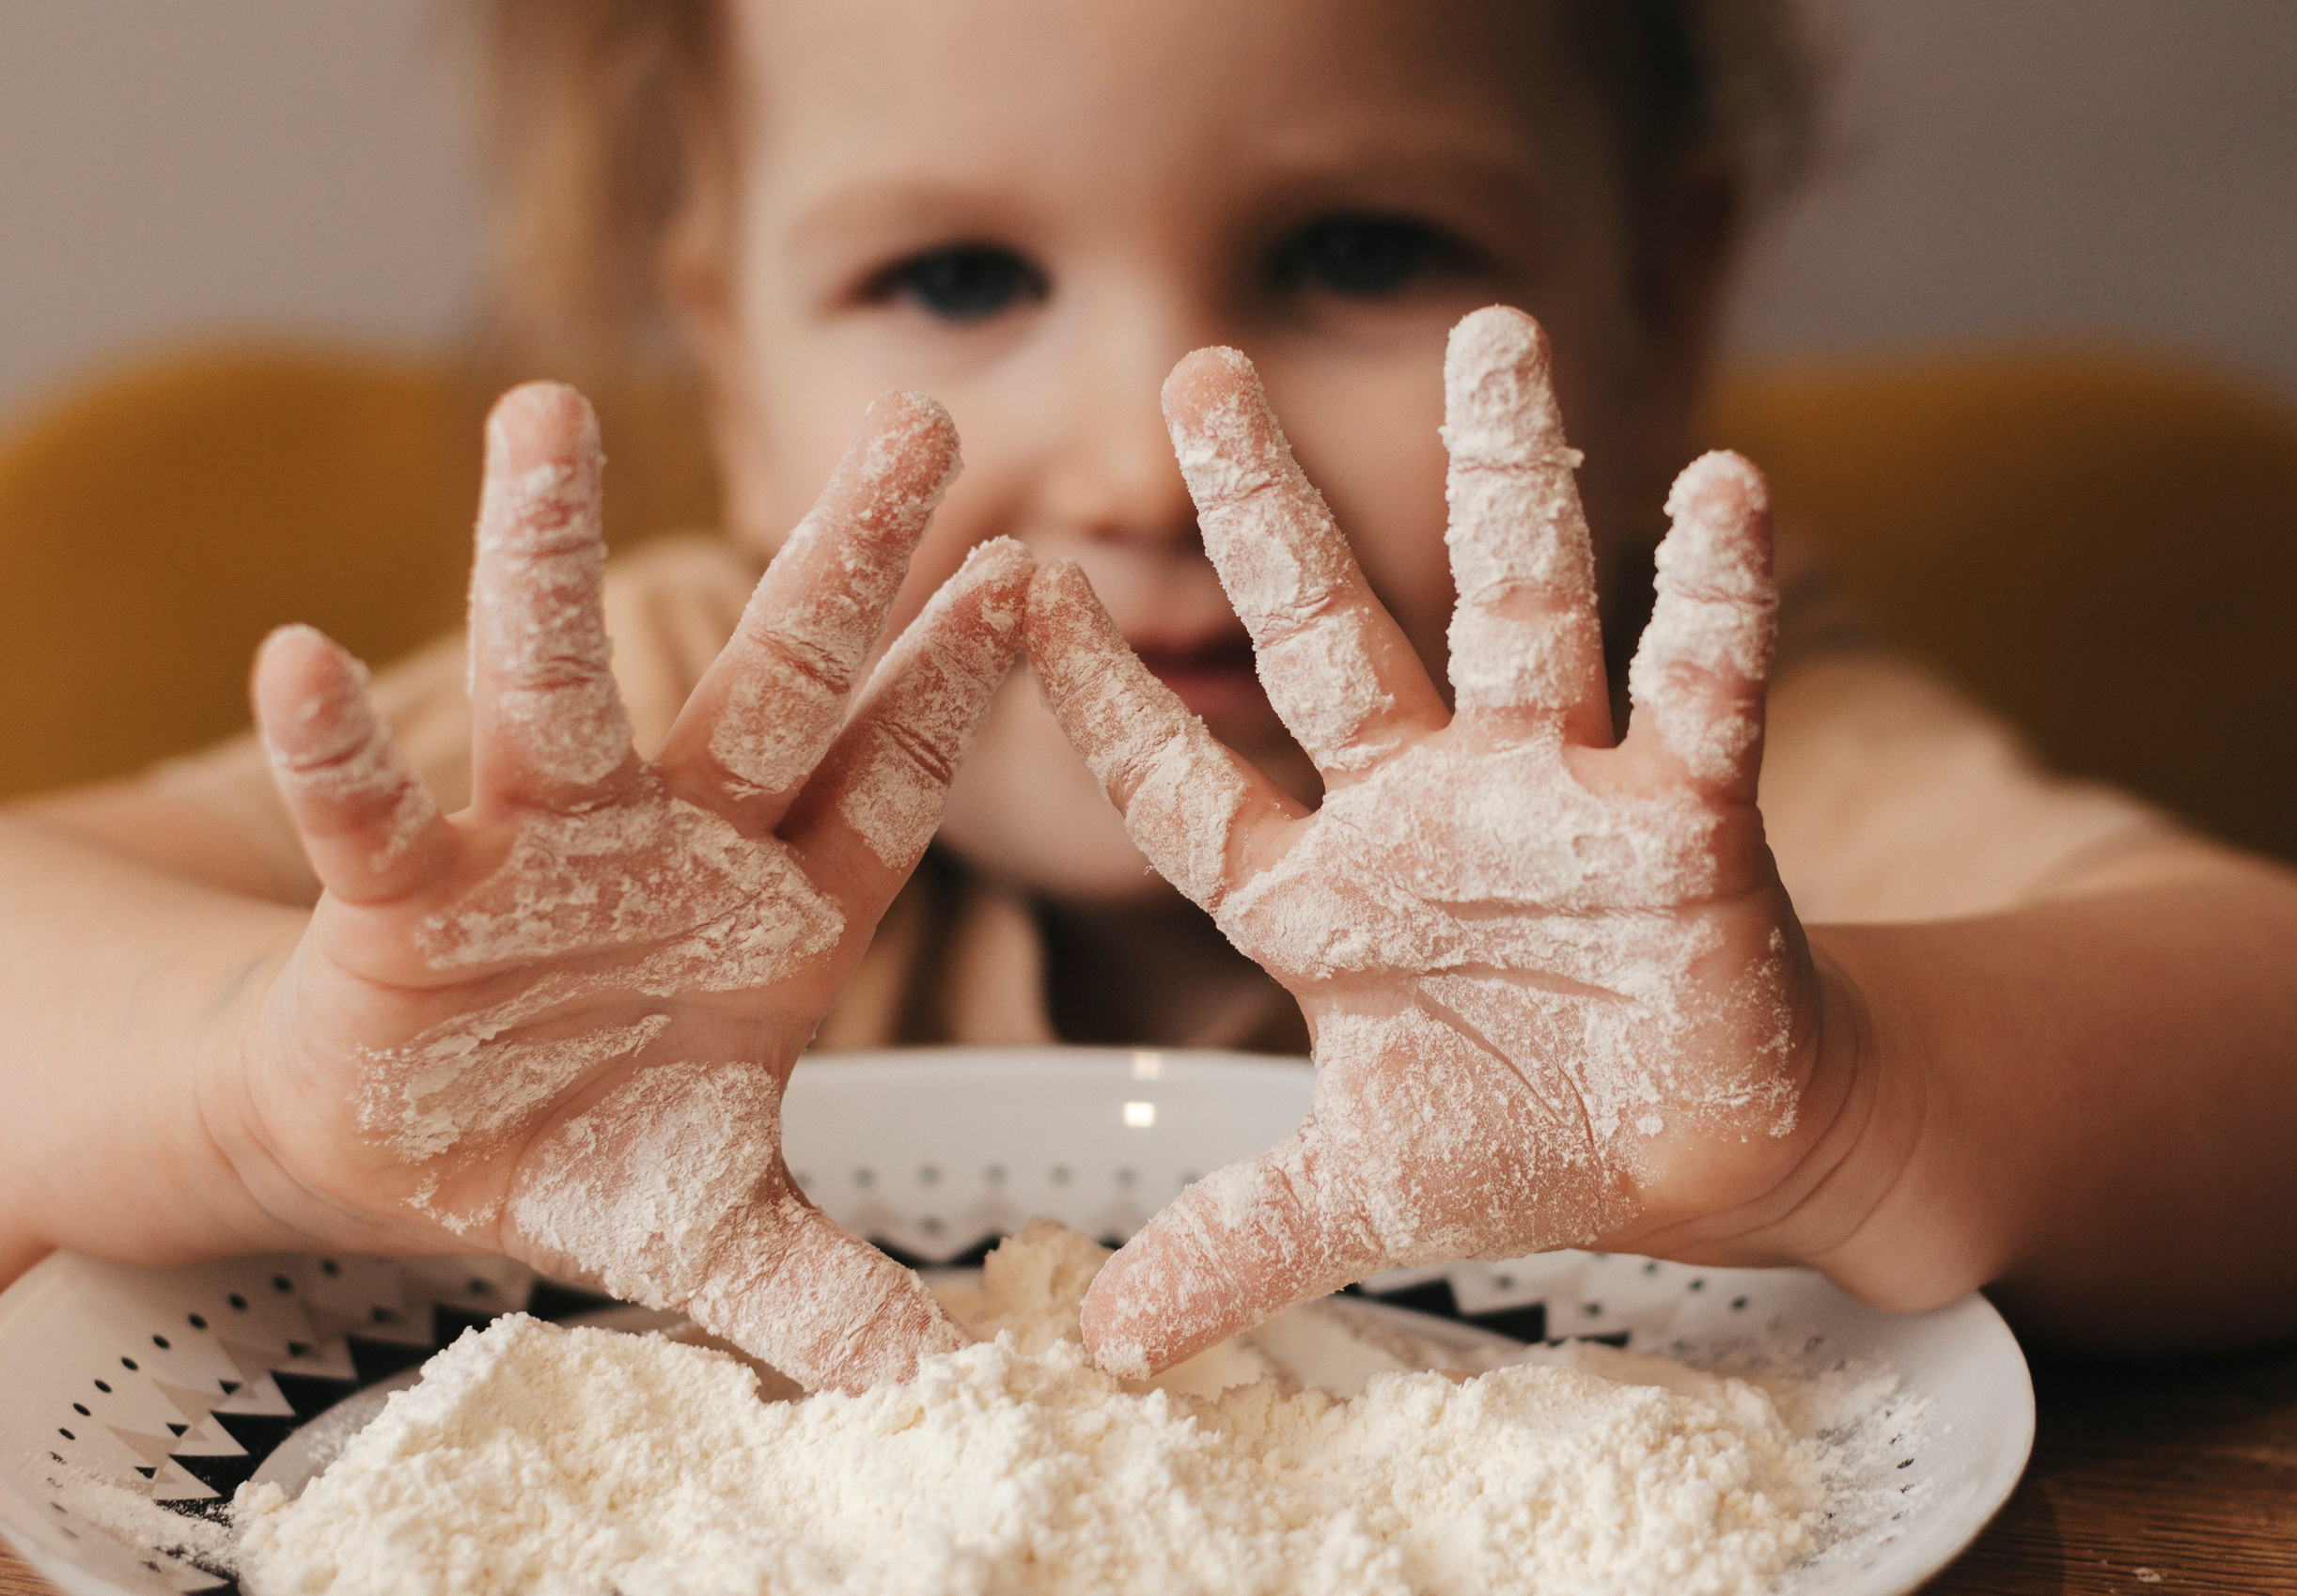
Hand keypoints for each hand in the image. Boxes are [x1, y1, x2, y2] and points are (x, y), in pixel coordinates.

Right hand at [220, 383, 1028, 1390]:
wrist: (415, 1148)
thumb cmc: (587, 1144)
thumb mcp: (721, 1234)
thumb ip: (833, 1300)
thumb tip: (954, 1402)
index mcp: (780, 911)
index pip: (889, 783)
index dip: (959, 692)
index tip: (1036, 580)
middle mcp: (672, 848)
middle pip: (770, 689)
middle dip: (840, 565)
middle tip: (917, 422)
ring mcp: (535, 853)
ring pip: (551, 697)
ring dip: (546, 563)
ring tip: (546, 421)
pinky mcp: (400, 896)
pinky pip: (368, 814)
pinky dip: (339, 751)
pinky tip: (302, 656)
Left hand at [1026, 307, 1837, 1375]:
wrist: (1711, 1153)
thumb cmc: (1532, 1138)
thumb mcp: (1364, 1192)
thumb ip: (1239, 1239)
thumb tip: (1107, 1345)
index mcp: (1326, 895)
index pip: (1191, 783)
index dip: (1105, 703)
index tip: (1013, 592)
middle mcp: (1429, 814)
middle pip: (1336, 638)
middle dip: (1271, 510)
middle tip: (1200, 372)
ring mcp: (1559, 801)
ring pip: (1528, 613)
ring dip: (1511, 479)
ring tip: (1496, 339)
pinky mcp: (1686, 824)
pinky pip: (1702, 693)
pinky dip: (1718, 603)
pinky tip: (1725, 488)